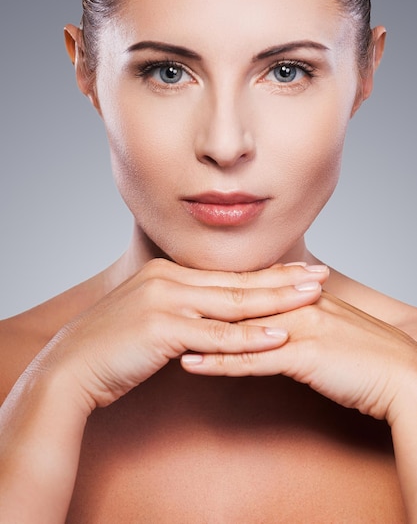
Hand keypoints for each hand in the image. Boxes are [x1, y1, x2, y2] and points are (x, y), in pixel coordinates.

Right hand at [33, 259, 328, 413]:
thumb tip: (210, 317)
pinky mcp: (161, 328)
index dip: (265, 273)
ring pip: (232, 303)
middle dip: (283, 279)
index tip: (298, 270)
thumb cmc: (110, 347)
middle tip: (320, 274)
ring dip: (278, 301)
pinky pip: (216, 336)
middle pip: (237, 281)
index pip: (226, 274)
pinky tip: (280, 335)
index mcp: (166, 271)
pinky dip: (250, 337)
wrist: (71, 367)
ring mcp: (164, 300)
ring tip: (313, 297)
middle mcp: (167, 278)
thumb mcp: (148, 316)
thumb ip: (180, 310)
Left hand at [181, 290, 416, 421]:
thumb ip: (305, 327)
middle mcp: (298, 305)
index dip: (217, 294)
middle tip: (160, 309)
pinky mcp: (303, 354)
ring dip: (198, 332)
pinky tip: (190, 364)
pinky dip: (217, 361)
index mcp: (305, 298)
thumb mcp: (335, 335)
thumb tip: (279, 331)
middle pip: (238, 302)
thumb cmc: (372, 360)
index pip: (251, 292)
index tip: (186, 296)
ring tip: (161, 335)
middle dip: (198, 306)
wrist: (407, 377)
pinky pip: (251, 359)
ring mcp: (300, 326)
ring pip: (237, 327)